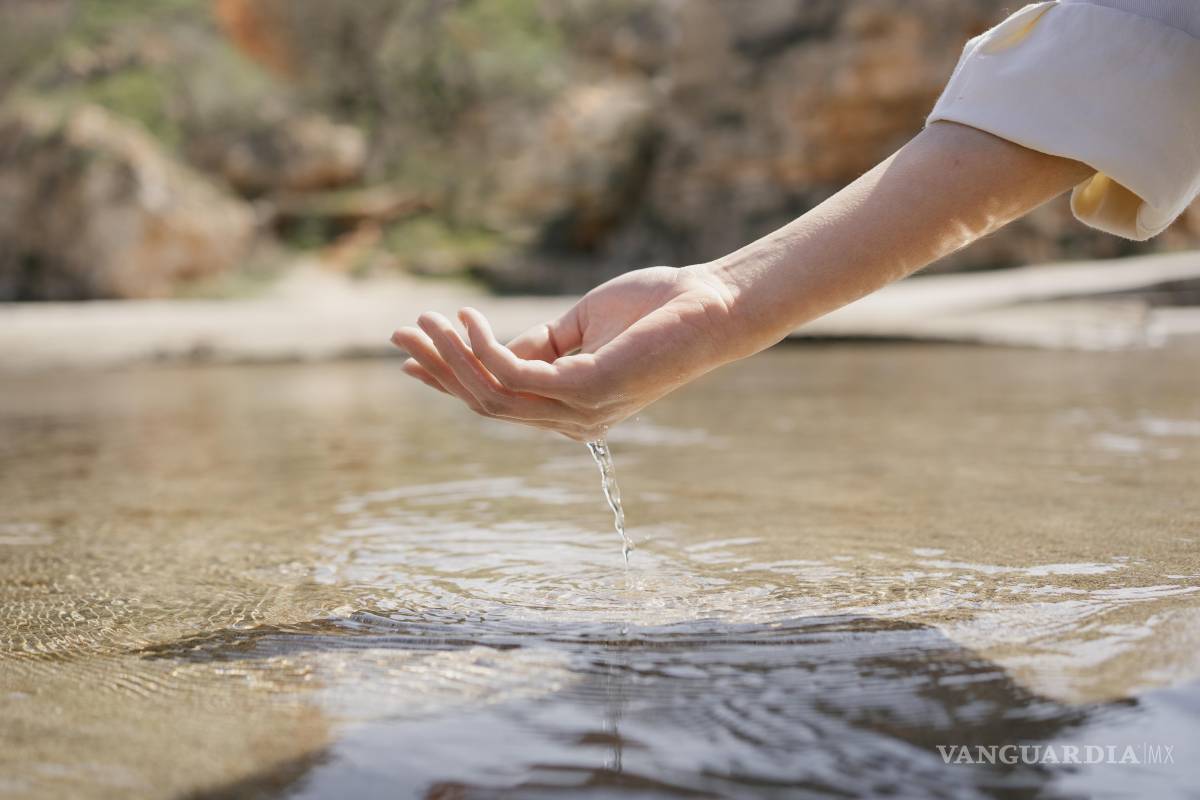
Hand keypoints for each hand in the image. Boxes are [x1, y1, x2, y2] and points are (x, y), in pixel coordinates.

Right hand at [390, 265, 737, 440]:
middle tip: (399, 333)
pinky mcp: (588, 391)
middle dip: (438, 368)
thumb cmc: (656, 309)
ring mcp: (579, 411)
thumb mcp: (579, 326)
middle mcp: (571, 419)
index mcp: (569, 407)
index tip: (409, 355)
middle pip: (484, 403)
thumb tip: (486, 345)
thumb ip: (536, 344)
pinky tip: (467, 319)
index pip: (497, 400)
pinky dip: (483, 347)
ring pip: (492, 394)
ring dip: (450, 356)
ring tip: (425, 319)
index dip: (449, 378)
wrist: (713, 303)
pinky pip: (515, 375)